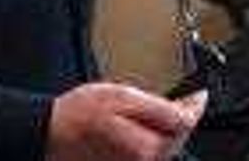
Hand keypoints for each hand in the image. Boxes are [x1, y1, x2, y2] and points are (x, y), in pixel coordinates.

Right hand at [47, 82, 206, 160]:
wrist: (49, 134)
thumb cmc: (79, 115)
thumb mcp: (123, 97)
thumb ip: (161, 108)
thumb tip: (192, 109)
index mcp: (148, 147)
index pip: (186, 124)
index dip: (194, 105)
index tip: (199, 93)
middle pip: (177, 138)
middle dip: (179, 118)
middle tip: (177, 99)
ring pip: (164, 147)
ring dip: (164, 129)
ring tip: (150, 112)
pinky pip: (148, 154)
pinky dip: (150, 139)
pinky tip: (136, 127)